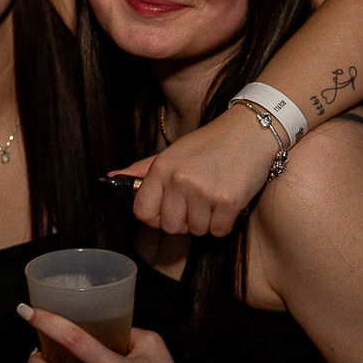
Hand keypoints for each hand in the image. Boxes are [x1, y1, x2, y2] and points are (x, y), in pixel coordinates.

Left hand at [109, 104, 279, 236]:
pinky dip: (224, 222)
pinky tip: (227, 201)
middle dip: (184, 221)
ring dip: (206, 221)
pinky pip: (218, 231)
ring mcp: (203, 192)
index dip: (155, 217)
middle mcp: (179, 180)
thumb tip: (112, 177)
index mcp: (161, 168)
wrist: (250, 131)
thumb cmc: (210, 143)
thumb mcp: (173, 152)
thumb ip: (143, 169)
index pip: (142, 212)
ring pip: (197, 231)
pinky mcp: (228, 201)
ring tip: (214, 196)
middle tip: (197, 201)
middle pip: (170, 227)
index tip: (166, 212)